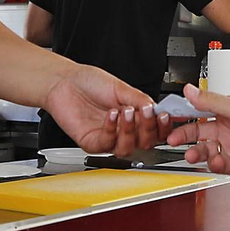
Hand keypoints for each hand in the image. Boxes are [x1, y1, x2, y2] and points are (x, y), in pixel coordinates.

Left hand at [42, 64, 169, 156]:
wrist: (64, 82)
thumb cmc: (89, 83)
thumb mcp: (121, 88)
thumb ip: (141, 100)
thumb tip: (160, 107)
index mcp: (134, 118)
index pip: (155, 130)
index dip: (163, 127)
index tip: (165, 116)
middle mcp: (123, 131)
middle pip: (145, 143)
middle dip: (149, 128)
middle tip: (148, 113)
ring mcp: (108, 139)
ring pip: (128, 148)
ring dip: (130, 130)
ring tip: (127, 111)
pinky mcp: (92, 143)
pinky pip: (107, 144)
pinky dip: (112, 129)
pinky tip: (111, 114)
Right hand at [167, 84, 229, 188]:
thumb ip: (213, 101)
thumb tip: (191, 89)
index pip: (202, 107)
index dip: (185, 112)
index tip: (169, 116)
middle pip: (200, 130)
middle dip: (185, 135)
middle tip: (172, 139)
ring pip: (206, 149)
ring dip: (196, 152)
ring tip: (192, 155)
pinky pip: (218, 164)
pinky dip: (213, 165)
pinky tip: (215, 163)